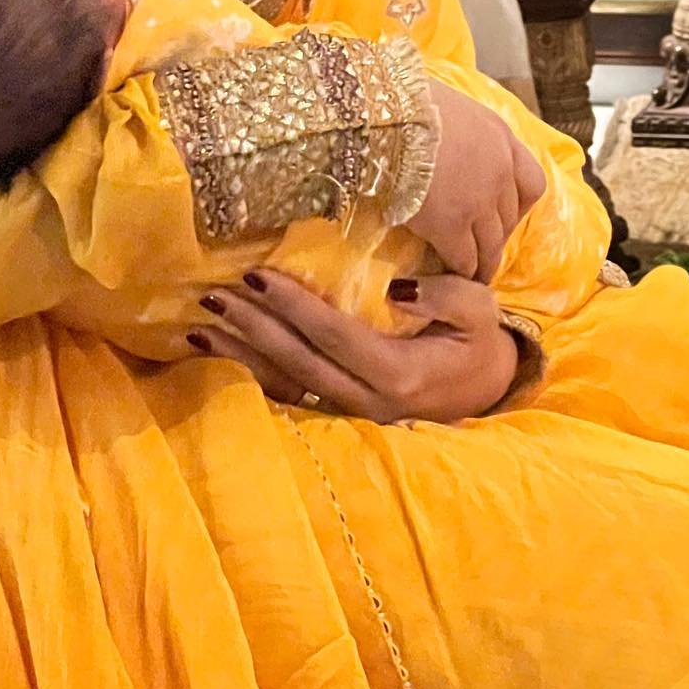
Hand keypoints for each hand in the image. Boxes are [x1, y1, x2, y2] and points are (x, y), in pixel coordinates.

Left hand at [187, 270, 520, 422]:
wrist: (488, 390)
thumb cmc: (481, 341)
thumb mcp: (480, 312)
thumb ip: (447, 296)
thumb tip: (397, 288)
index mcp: (398, 373)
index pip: (333, 335)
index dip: (294, 307)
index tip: (258, 276)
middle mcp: (367, 400)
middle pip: (297, 362)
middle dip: (253, 328)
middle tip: (214, 295)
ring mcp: (351, 412)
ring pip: (285, 384)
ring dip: (241, 355)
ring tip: (200, 327)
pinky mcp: (341, 411)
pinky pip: (288, 394)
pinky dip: (251, 373)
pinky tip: (219, 355)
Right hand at [406, 82, 545, 281]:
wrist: (383, 114)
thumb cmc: (403, 101)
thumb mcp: (445, 106)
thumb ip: (456, 130)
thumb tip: (440, 139)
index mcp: (500, 137)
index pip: (530, 182)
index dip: (518, 204)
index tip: (502, 215)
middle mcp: (499, 171)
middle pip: (510, 217)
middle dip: (497, 235)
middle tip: (482, 248)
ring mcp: (479, 201)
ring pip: (491, 244)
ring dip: (483, 262)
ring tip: (473, 275)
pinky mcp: (451, 225)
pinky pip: (464, 258)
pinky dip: (460, 270)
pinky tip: (449, 275)